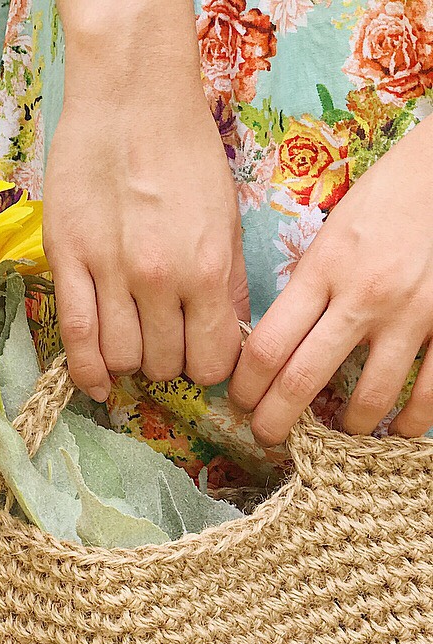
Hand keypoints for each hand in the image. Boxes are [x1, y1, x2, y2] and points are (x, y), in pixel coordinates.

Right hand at [45, 5, 248, 401]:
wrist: (131, 98)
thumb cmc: (183, 151)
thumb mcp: (226, 216)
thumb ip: (228, 282)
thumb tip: (229, 336)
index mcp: (207, 267)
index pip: (212, 359)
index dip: (207, 366)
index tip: (199, 356)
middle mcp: (160, 279)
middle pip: (163, 365)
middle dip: (167, 362)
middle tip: (164, 340)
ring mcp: (110, 273)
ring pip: (120, 358)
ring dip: (128, 361)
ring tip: (131, 339)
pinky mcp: (69, 263)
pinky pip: (76, 339)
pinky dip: (87, 372)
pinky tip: (97, 383)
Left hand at [228, 116, 432, 444]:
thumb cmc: (389, 198)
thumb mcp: (333, 233)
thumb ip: (307, 286)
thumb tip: (275, 341)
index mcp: (324, 270)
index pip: (266, 346)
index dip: (245, 386)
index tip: (241, 400)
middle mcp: (363, 296)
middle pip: (302, 381)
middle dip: (274, 421)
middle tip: (267, 436)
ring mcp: (412, 312)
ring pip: (369, 398)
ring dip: (346, 427)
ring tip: (338, 433)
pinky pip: (429, 392)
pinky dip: (409, 421)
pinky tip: (396, 429)